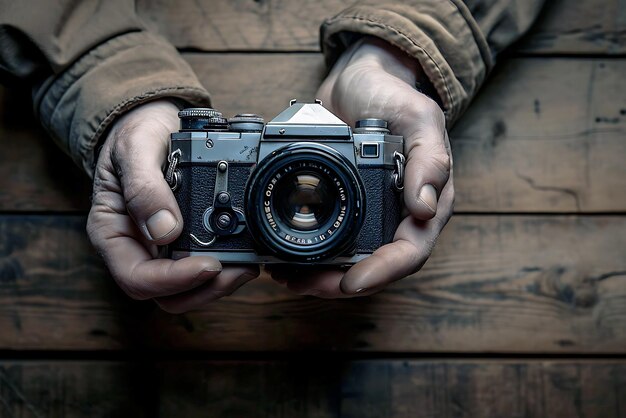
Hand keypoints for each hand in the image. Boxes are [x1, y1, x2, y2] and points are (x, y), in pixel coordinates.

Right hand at [87, 100, 258, 312]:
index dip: (173, 280)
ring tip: (248, 264)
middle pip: (166, 294)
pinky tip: (245, 253)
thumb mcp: (135, 148)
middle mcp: (136, 247)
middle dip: (204, 289)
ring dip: (218, 284)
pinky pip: (202, 267)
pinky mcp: (184, 242)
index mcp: (113, 232)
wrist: (153, 124)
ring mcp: (160, 247)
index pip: (136, 278)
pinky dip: (224, 266)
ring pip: (187, 288)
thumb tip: (165, 230)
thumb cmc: (135, 134)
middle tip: (238, 270)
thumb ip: (144, 186)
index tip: (207, 265)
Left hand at [270, 37, 453, 297]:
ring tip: (285, 276)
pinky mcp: (341, 206)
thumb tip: (424, 208)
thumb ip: (429, 159)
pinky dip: (306, 252)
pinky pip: (326, 238)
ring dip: (318, 274)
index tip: (352, 281)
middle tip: (305, 284)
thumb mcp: (419, 118)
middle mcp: (398, 215)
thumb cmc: (394, 95)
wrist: (358, 81)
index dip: (383, 272)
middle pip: (374, 265)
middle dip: (340, 282)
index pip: (409, 251)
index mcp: (425, 201)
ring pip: (347, 259)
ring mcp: (369, 214)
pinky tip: (282, 256)